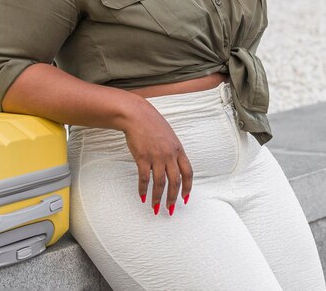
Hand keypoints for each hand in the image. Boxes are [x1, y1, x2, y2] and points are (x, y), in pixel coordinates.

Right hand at [123, 100, 192, 215]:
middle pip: (175, 182)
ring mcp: (156, 157)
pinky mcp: (142, 158)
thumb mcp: (169, 136)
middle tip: (170, 209)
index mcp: (178, 149)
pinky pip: (144, 179)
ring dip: (158, 198)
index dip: (187, 187)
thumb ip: (173, 151)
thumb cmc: (152, 124)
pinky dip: (143, 190)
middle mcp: (169, 155)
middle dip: (173, 198)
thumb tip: (174, 166)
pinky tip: (142, 197)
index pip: (188, 172)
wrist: (137, 116)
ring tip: (156, 207)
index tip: (185, 198)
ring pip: (160, 183)